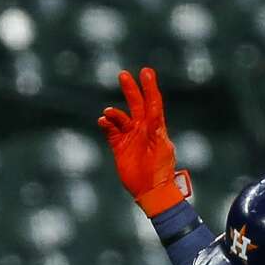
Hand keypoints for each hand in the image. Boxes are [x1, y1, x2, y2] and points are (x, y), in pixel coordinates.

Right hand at [97, 66, 189, 216]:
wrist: (151, 192)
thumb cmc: (160, 170)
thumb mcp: (160, 145)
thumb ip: (155, 127)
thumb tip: (153, 113)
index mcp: (155, 128)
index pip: (152, 104)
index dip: (149, 88)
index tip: (146, 72)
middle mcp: (142, 130)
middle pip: (136, 105)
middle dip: (131, 90)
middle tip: (124, 75)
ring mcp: (130, 137)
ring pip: (119, 118)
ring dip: (113, 113)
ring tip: (108, 113)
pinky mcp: (119, 147)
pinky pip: (110, 131)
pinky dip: (106, 124)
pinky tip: (103, 121)